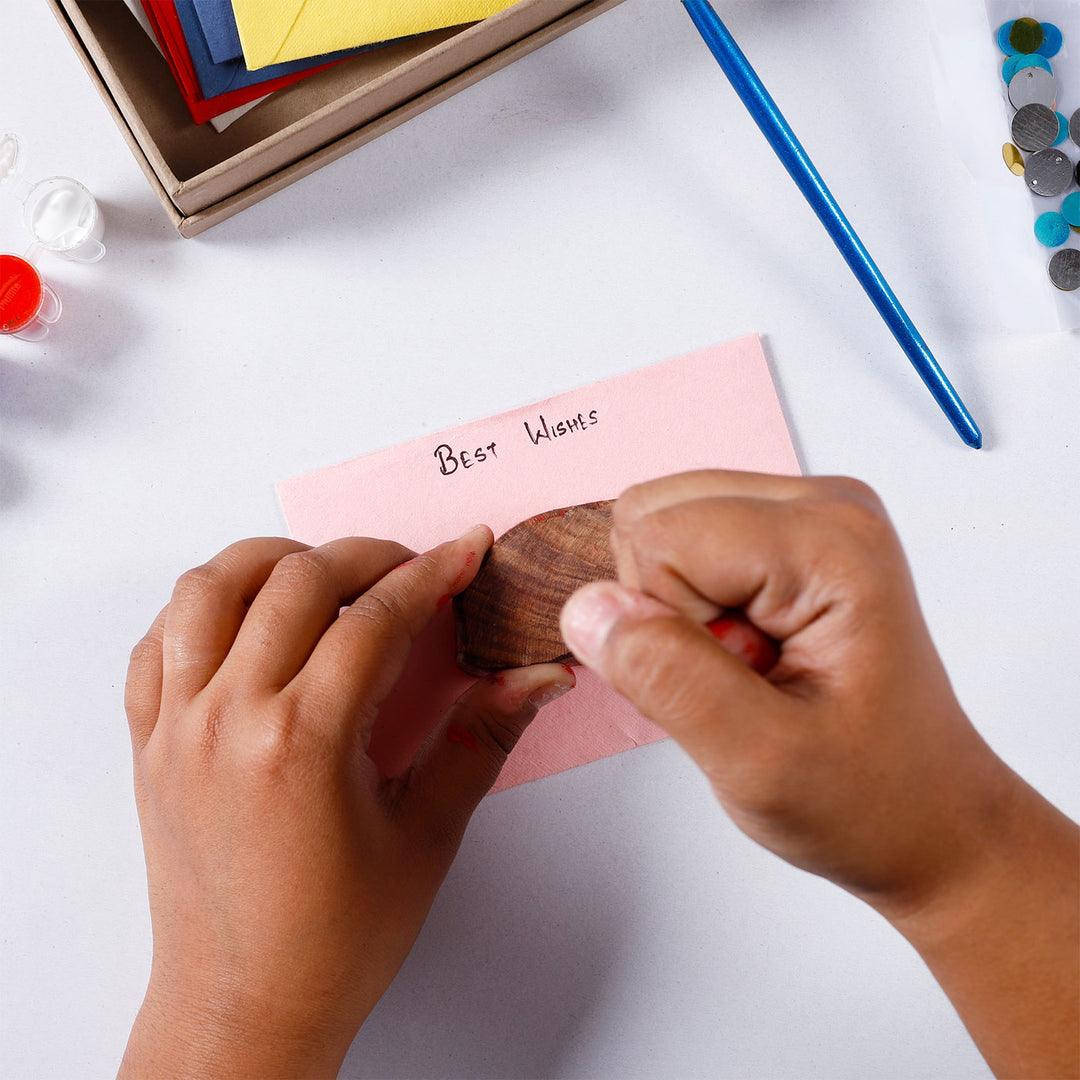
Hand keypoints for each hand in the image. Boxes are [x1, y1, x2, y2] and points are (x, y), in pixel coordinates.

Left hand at [120, 528, 573, 1079]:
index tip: (464, 552)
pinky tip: (247, 617)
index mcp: (302, 743)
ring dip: (273, 560)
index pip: (376, 618)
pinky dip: (203, 607)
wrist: (243, 1005)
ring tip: (323, 574)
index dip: (432, 572)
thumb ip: (480, 740)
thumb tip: (532, 679)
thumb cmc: (332, 942)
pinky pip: (158, 641)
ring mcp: (177, 727)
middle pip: (297, 581)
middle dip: (367, 555)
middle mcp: (228, 721)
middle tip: (411, 566)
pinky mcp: (149, 744)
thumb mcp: (426, 836)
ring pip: (210, 589)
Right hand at [561, 470, 1077, 1078]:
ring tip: (748, 667)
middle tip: (740, 674)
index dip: (665, 626)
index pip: (659, 538)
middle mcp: (823, 503)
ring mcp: (806, 513)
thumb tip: (586, 608)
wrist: (927, 815)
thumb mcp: (758, 761)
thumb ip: (667, 677)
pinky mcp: (787, 534)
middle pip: (653, 515)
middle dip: (666, 607)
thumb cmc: (870, 797)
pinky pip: (681, 543)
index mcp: (830, 542)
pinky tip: (745, 652)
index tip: (733, 680)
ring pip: (658, 525)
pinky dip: (690, 605)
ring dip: (677, 609)